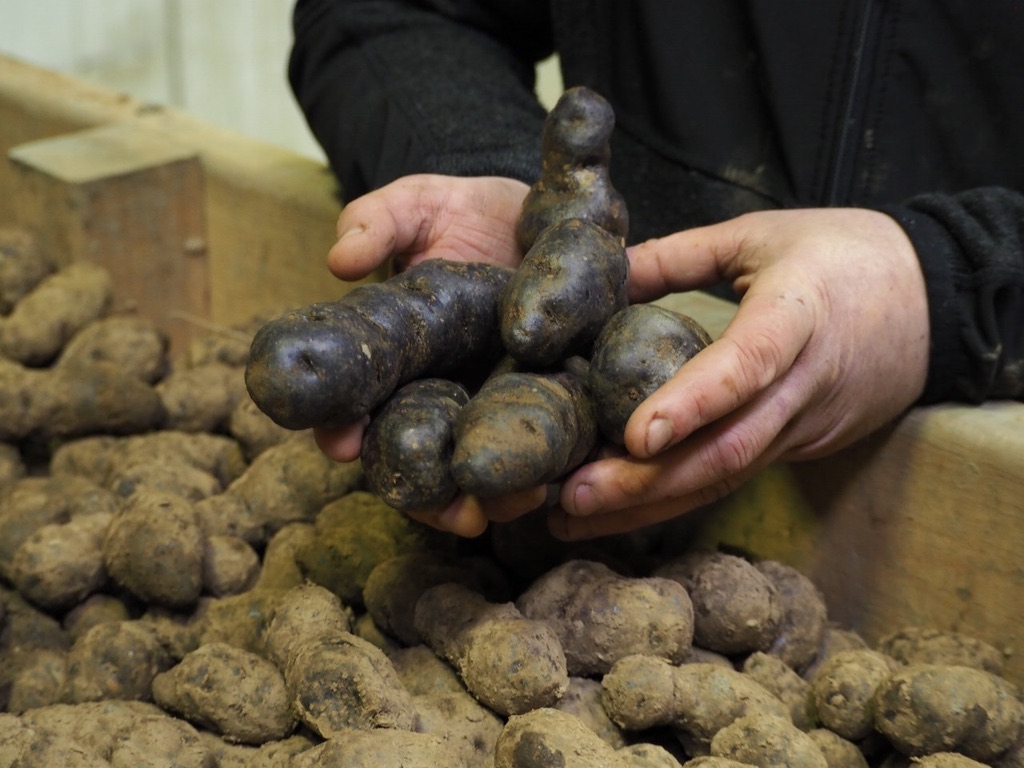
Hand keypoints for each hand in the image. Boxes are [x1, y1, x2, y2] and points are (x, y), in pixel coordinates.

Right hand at [315, 174, 534, 535]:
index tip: (344, 443)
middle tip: (446, 510)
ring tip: (506, 507)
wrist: (544, 212)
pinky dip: (549, 473)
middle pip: (420, 459)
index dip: (341, 427)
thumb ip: (379, 222)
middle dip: (427, 493)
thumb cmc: (466, 213)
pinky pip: (548, 450)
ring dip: (491, 498)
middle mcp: (442, 394)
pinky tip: (555, 487)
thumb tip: (340, 261)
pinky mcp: (552, 400)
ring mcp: (494, 404)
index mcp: (398, 360)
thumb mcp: (419, 205)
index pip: (356, 404)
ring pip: (481, 469)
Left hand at [550, 208, 929, 539]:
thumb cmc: (843, 255)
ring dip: (649, 505)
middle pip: (728, 450)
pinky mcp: (802, 446)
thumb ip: (679, 253)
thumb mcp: (761, 234)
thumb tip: (604, 272)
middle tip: (572, 498)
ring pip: (727, 478)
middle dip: (646, 483)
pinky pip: (736, 477)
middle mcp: (804, 385)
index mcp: (799, 315)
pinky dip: (678, 494)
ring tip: (576, 517)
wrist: (937, 300)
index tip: (638, 435)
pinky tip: (622, 505)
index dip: (695, 401)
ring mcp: (806, 426)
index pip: (749, 365)